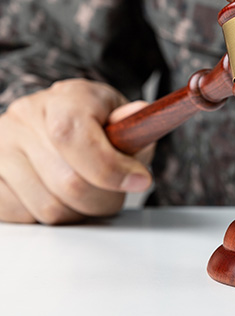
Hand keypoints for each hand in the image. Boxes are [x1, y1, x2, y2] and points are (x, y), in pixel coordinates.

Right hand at [0, 79, 154, 223]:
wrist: (59, 121)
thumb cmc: (98, 122)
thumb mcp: (124, 118)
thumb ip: (135, 125)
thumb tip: (139, 114)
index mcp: (65, 98)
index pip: (74, 136)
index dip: (111, 168)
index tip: (140, 180)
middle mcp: (26, 117)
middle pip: (69, 183)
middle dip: (105, 199)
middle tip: (116, 193)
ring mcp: (1, 145)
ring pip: (49, 208)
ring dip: (80, 212)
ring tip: (90, 194)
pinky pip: (23, 216)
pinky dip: (51, 217)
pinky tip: (61, 197)